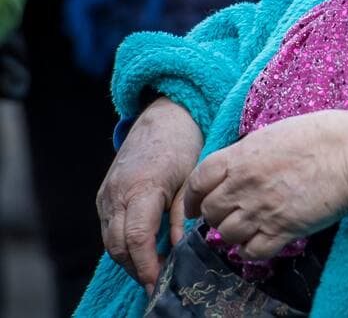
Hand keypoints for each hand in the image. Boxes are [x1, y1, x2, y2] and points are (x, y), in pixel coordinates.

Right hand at [96, 98, 203, 295]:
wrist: (163, 116)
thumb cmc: (183, 144)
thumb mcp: (191, 177)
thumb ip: (182, 215)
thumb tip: (179, 249)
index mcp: (141, 187)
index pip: (137, 238)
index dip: (147, 265)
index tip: (160, 281)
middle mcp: (116, 194)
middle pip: (118, 245)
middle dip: (137, 268)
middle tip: (160, 284)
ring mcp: (106, 195)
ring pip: (110, 241)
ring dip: (129, 259)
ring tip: (153, 271)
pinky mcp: (104, 195)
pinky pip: (108, 228)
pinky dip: (123, 244)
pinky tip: (143, 251)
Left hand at [183, 110, 347, 260]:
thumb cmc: (323, 135)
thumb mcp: (276, 132)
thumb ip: (250, 152)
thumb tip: (240, 165)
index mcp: (241, 157)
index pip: (198, 180)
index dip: (193, 195)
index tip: (196, 203)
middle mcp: (244, 186)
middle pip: (210, 210)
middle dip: (217, 213)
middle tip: (231, 212)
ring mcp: (261, 210)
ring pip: (227, 234)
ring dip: (234, 232)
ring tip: (249, 225)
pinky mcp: (282, 231)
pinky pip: (251, 251)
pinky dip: (251, 249)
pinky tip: (260, 240)